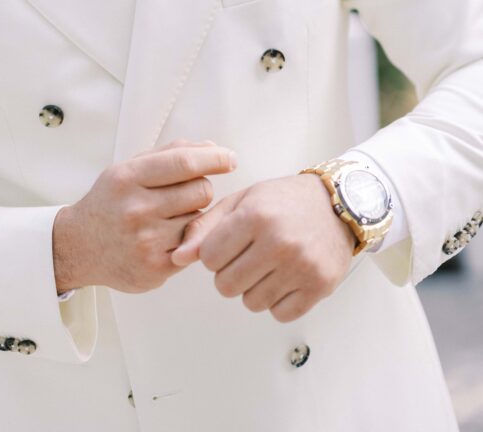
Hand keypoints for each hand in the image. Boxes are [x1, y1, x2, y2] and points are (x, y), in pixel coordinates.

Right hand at [53, 138, 236, 293]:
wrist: (80, 246)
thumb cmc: (111, 201)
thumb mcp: (129, 168)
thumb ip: (170, 153)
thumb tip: (212, 147)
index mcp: (128, 177)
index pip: (184, 163)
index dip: (214, 158)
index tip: (229, 158)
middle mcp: (136, 208)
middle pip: (200, 191)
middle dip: (200, 188)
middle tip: (183, 194)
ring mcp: (146, 241)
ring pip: (200, 218)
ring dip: (192, 215)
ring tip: (169, 217)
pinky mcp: (156, 269)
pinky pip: (193, 246)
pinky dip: (188, 239)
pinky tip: (168, 237)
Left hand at [169, 173, 356, 322]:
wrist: (336, 204)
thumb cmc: (283, 200)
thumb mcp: (242, 201)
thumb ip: (205, 227)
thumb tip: (177, 256)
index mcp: (255, 216)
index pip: (208, 258)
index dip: (213, 253)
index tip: (227, 245)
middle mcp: (279, 242)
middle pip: (226, 285)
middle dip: (229, 273)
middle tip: (246, 257)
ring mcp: (301, 266)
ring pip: (251, 302)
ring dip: (253, 288)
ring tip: (267, 265)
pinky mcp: (319, 286)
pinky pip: (279, 313)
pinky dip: (277, 301)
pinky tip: (284, 277)